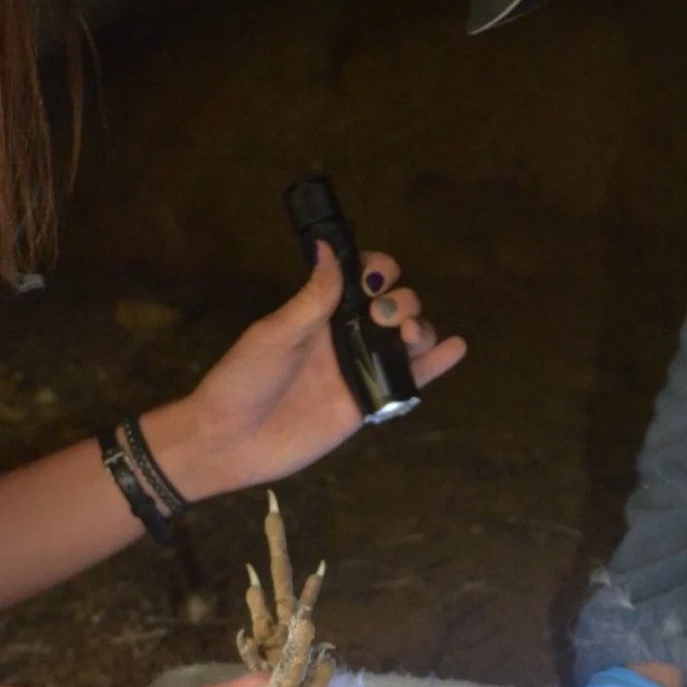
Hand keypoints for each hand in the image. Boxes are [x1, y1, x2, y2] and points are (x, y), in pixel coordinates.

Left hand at [155, 243, 465, 500]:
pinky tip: (455, 348)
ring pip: (408, 339)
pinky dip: (436, 365)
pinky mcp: (370, 403)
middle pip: (394, 305)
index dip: (377, 269)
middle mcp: (346, 336)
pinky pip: (410, 381)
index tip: (373, 278)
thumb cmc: (243, 380)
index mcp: (322, 312)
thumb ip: (312, 297)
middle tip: (383, 316)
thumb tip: (327, 246)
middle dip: (401, 300)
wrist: (231, 440)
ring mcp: (361, 369)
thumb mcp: (274, 333)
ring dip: (422, 327)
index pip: (362, 277)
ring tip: (412, 335)